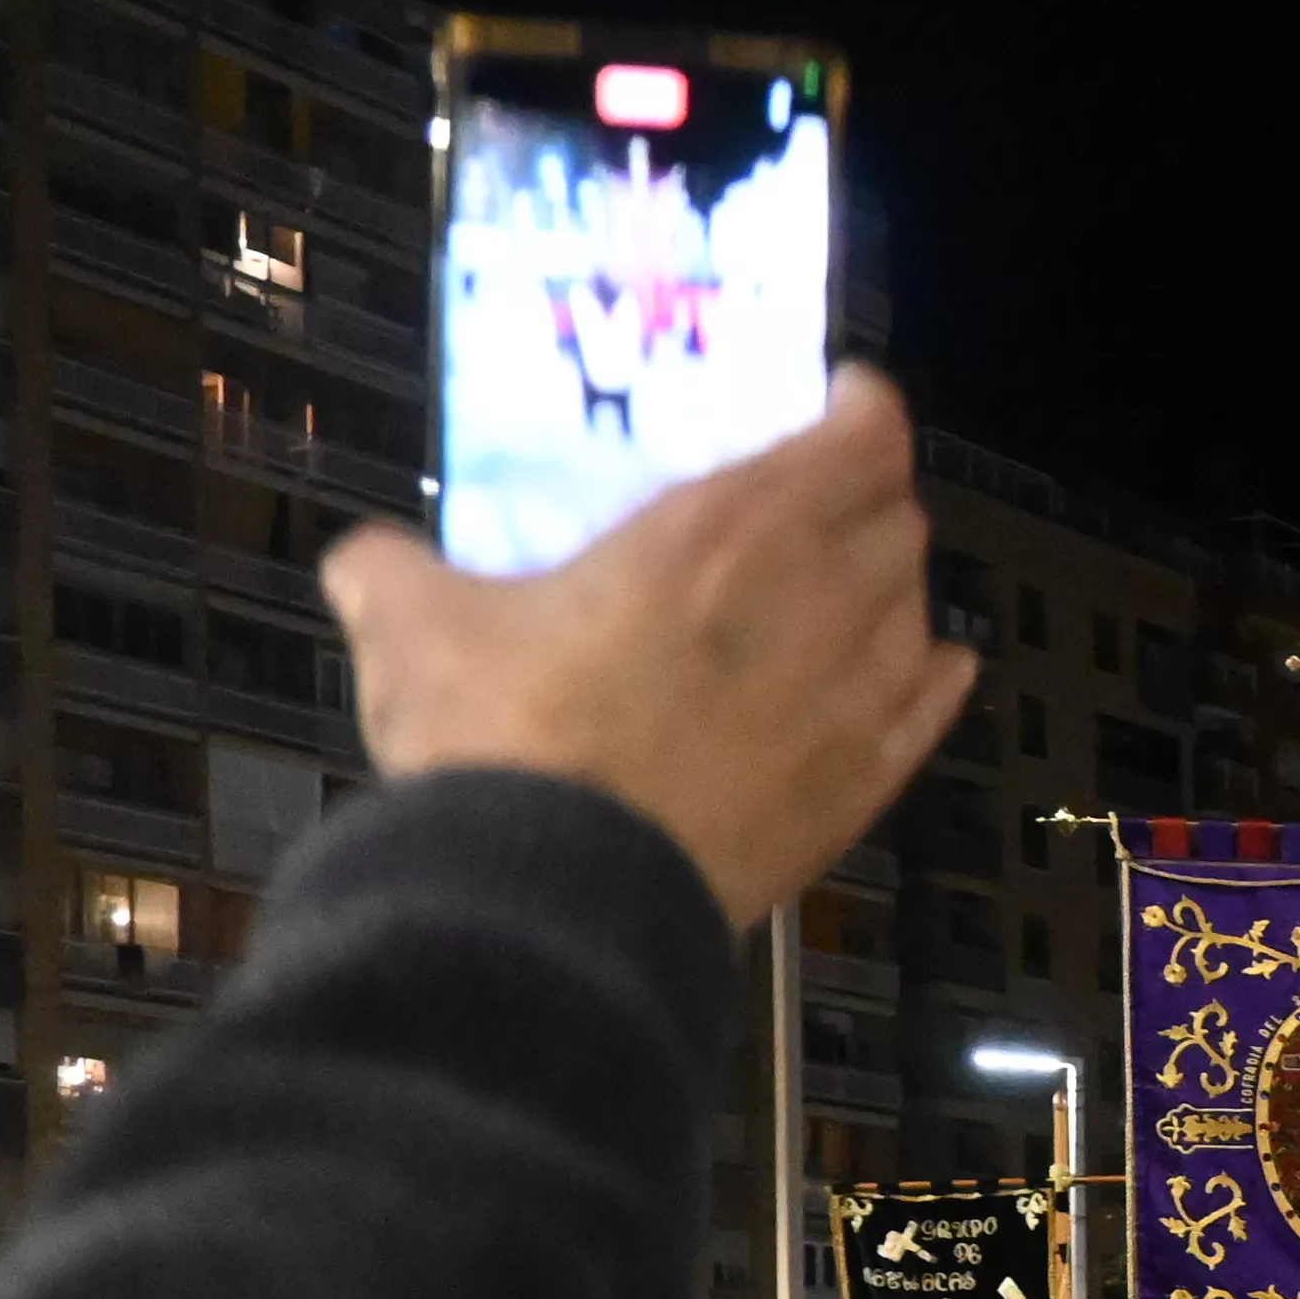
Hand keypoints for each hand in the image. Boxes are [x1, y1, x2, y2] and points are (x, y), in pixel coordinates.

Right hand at [326, 371, 978, 927]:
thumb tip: (365, 564)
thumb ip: (391, 573)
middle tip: (822, 502)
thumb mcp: (411, 626)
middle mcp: (813, 599)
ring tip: (848, 592)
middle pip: (895, 520)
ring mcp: (853, 698)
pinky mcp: (862, 787)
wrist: (560, 897)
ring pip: (918, 610)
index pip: (858, 439)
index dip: (862, 410)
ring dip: (892, 589)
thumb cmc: (498, 741)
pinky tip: (929, 668)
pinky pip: (932, 708)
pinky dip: (934, 677)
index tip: (839, 401)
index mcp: (722, 531)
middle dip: (868, 498)